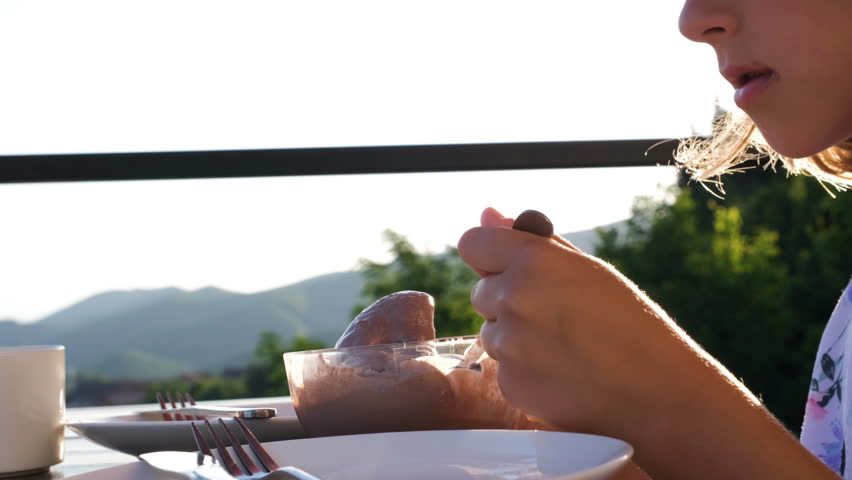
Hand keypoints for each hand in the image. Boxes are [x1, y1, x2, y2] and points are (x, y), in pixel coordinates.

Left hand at [460, 207, 841, 479]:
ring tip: (566, 349)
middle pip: (480, 292)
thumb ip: (532, 243)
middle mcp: (514, 297)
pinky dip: (523, 372)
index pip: (472, 243)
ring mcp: (509, 344)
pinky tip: (561, 375)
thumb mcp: (590, 272)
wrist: (659, 396)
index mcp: (534, 260)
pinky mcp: (510, 384)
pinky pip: (502, 369)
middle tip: (556, 318)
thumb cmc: (631, 326)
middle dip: (506, 301)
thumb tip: (487, 213)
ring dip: (515, 338)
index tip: (502, 267)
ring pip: (490, 332)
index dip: (487, 255)